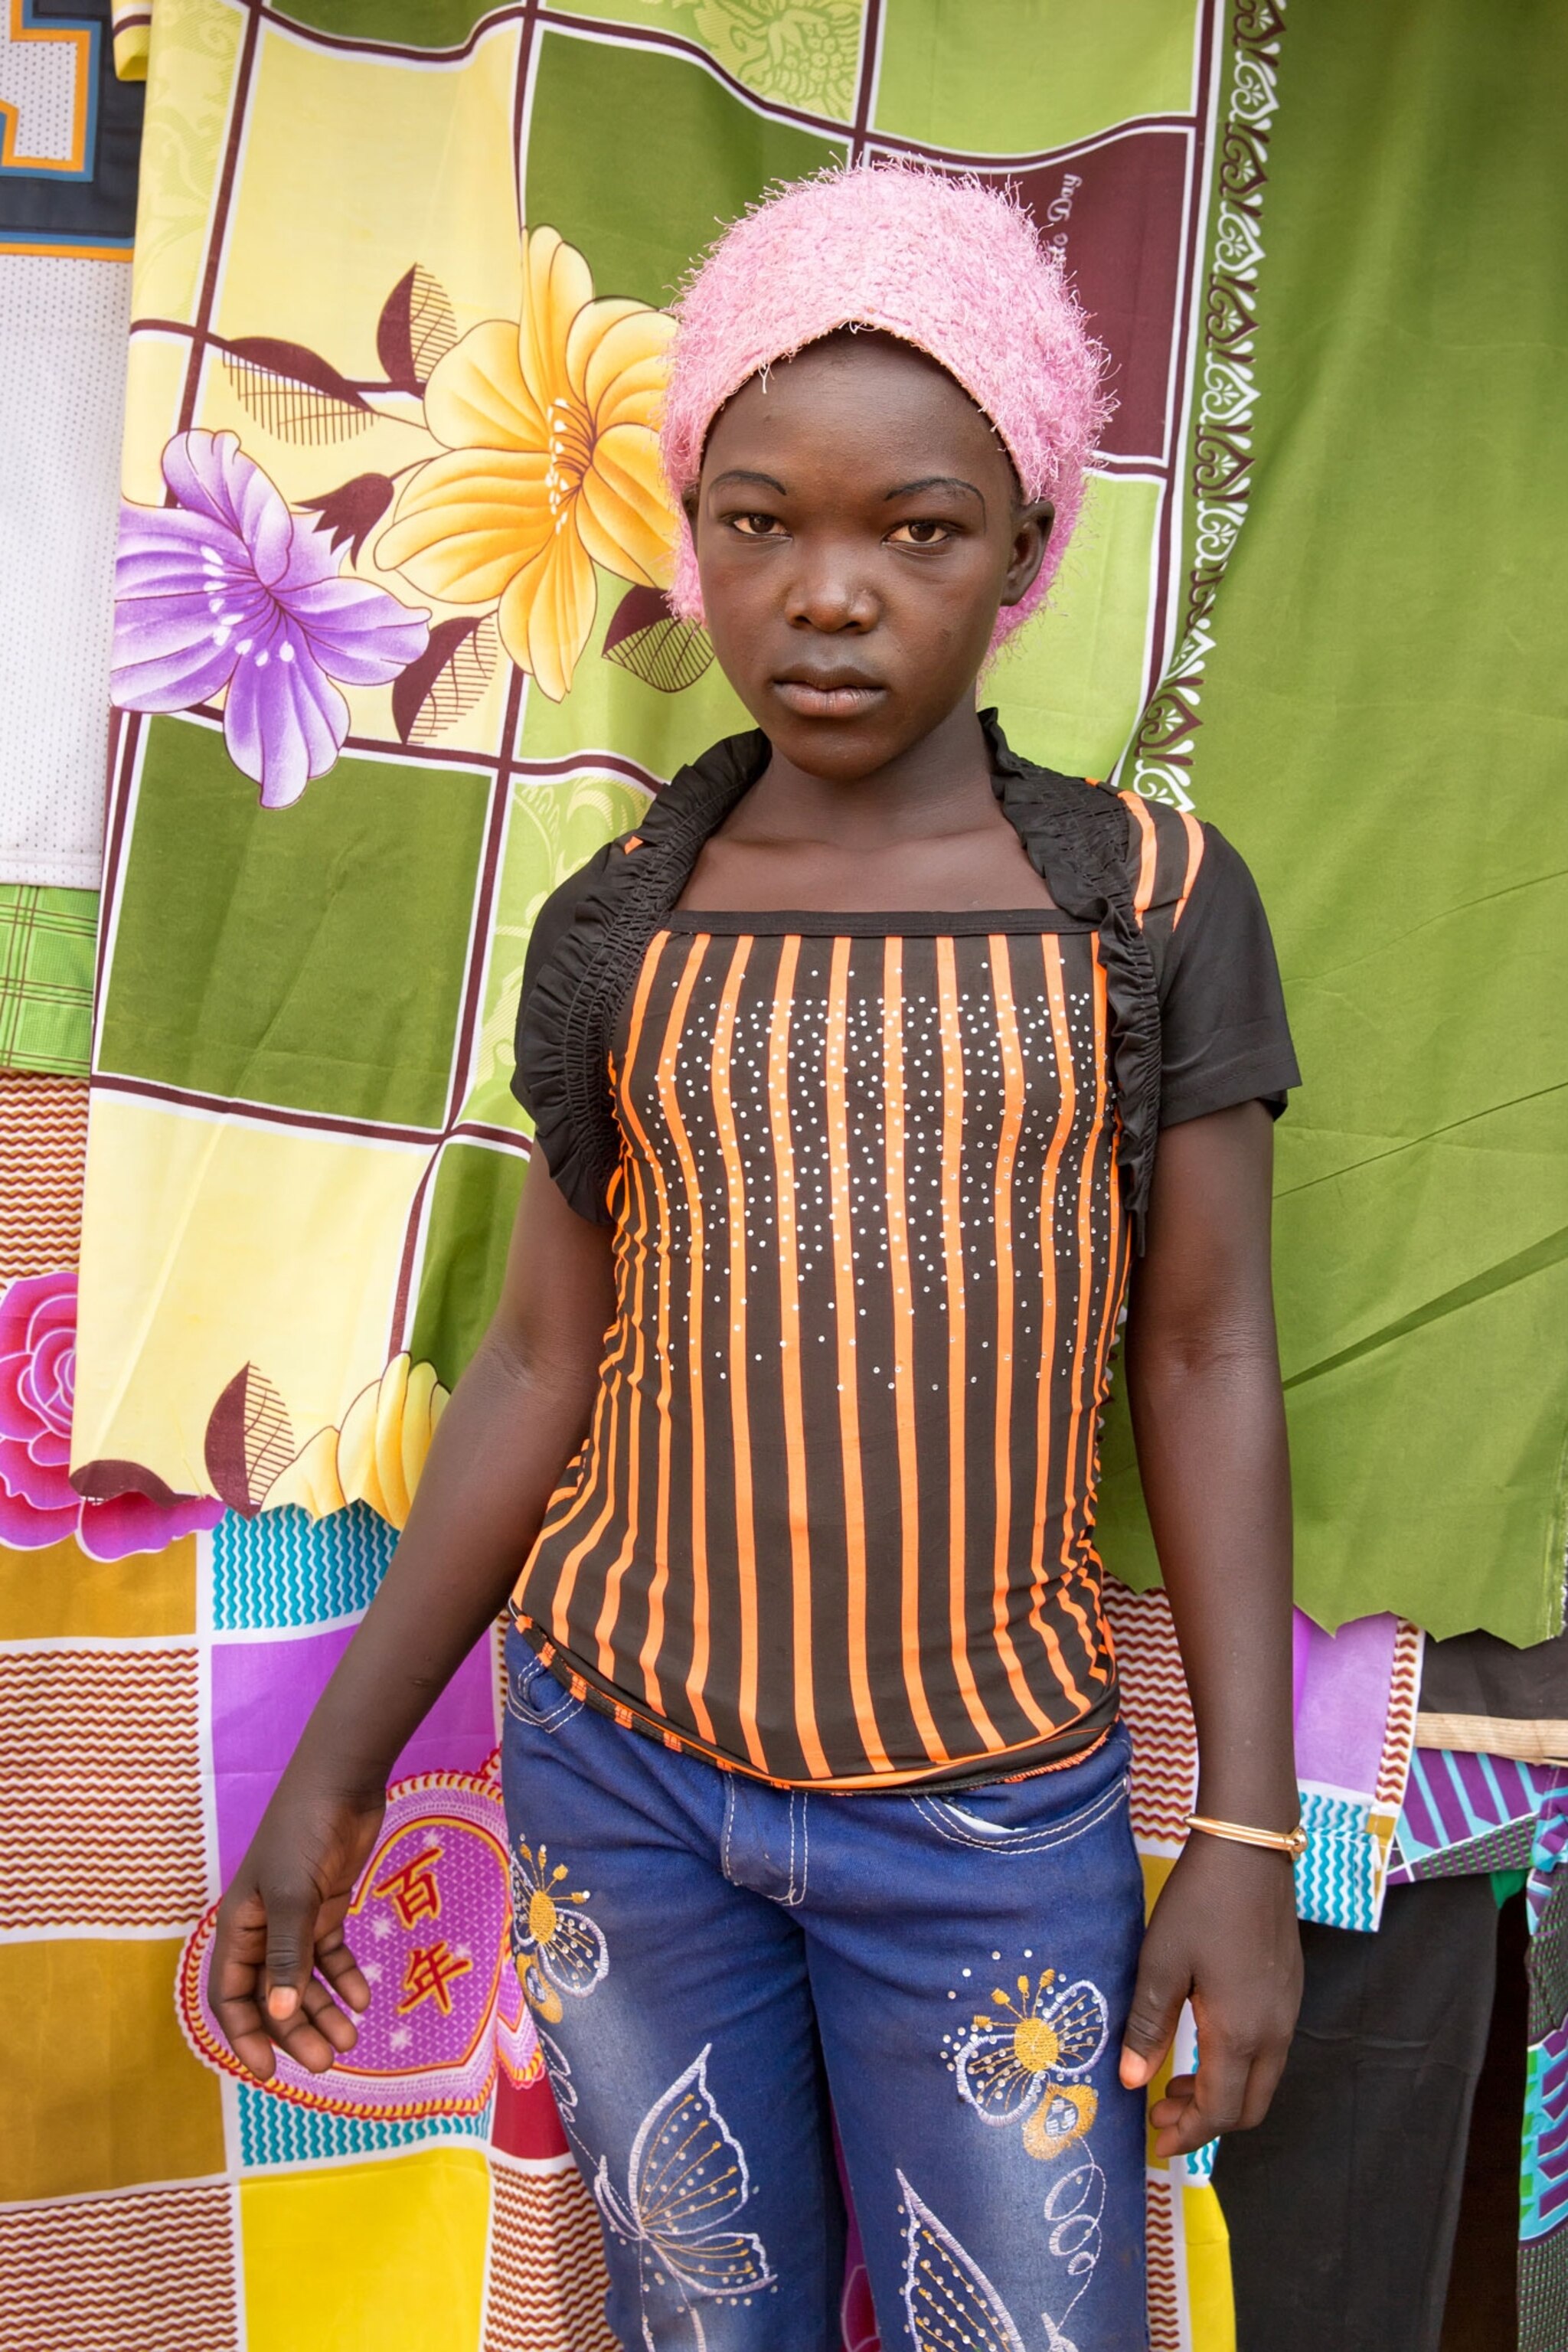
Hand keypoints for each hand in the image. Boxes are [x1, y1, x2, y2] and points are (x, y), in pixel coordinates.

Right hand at [210, 1776, 386, 2080]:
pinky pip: (330, 1955)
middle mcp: (263, 1929)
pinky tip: (363, 1998)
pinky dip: (344, 1978)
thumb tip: (278, 2014)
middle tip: (328, 2062)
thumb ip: (287, 1955)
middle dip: (296, 2032)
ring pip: (304, 1980)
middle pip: (273, 1996)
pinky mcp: (326, 1906)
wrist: (342, 1780)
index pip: (231, 1996)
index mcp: (238, 1927)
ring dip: (324, 2011)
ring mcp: (296, 1918)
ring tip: (352, 2039)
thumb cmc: (304, 1832)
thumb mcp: (293, 1895)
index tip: (270, 2074)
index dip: (246, 2036)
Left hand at [1118, 1834, 1301, 2156]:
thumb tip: (1132, 2082)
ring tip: (1176, 2081)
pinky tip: (1204, 2044)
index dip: (1188, 2135)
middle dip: (1206, 2123)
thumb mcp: (1160, 1964)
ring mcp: (1288, 2013)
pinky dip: (1238, 2067)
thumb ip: (1148, 2028)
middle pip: (1248, 2109)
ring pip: (1262, 2082)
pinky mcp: (1290, 1992)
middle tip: (1161, 2113)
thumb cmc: (1199, 1904)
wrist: (1249, 1850)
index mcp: (1240, 2033)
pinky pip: (1269, 2053)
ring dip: (1223, 2094)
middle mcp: (1274, 2033)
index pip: (1219, 2113)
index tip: (1156, 2142)